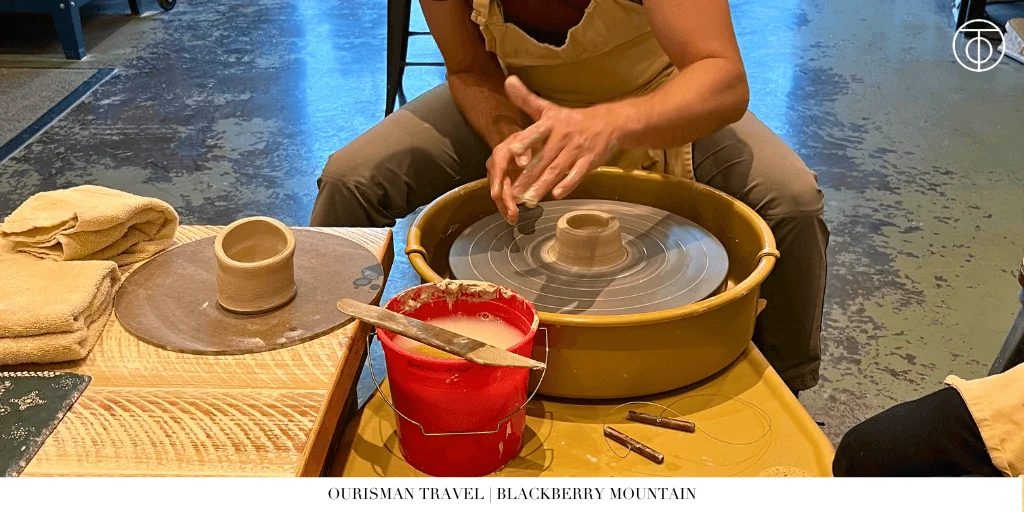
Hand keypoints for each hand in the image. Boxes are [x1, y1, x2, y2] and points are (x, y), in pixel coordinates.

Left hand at [504, 76, 620, 207]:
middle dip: (528, 176)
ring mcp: (577, 149)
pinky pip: (577, 174)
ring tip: (529, 200)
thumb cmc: (572, 119)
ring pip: (557, 169)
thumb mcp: (549, 108)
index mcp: (552, 122)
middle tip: (513, 192)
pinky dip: (568, 184)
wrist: (609, 122)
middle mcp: (564, 135)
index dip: (525, 142)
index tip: (511, 151)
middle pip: (543, 158)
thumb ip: (526, 100)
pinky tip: (556, 195)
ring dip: (543, 185)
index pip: (535, 132)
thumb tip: (508, 80)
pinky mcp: (589, 160)